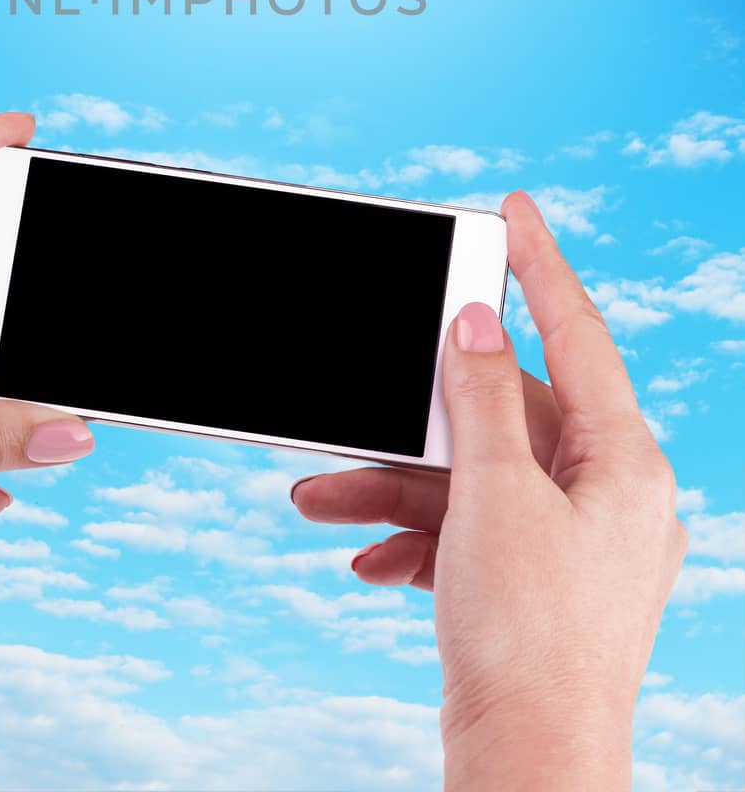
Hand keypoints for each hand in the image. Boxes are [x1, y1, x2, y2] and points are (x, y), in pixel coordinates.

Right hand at [291, 192, 686, 790]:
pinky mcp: (535, 585)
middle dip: (419, 415)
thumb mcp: (494, 494)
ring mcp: (572, 543)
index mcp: (624, 462)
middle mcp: (608, 496)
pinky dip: (415, 535)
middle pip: (506, 415)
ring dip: (394, 485)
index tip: (512, 208)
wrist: (527, 768)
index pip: (580, 333)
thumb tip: (477, 323)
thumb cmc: (527, 638)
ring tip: (318, 498)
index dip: (541, 264)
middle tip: (372, 377)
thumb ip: (483, 397)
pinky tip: (363, 557)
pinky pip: (468, 530)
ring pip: (473, 477)